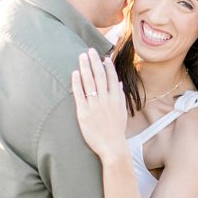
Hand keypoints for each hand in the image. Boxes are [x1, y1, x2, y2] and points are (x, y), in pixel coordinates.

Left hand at [72, 48, 130, 162]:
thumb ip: (120, 96)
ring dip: (85, 67)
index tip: (104, 57)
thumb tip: (118, 83)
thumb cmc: (117, 131)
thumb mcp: (122, 112)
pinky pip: (79, 94)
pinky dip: (77, 83)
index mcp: (116, 99)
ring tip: (82, 56)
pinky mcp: (84, 113)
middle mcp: (106, 100)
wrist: (112, 146)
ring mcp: (95, 106)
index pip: (112, 78)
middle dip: (95, 62)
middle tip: (90, 50)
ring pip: (89, 82)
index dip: (108, 66)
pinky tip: (75, 73)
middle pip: (100, 76)